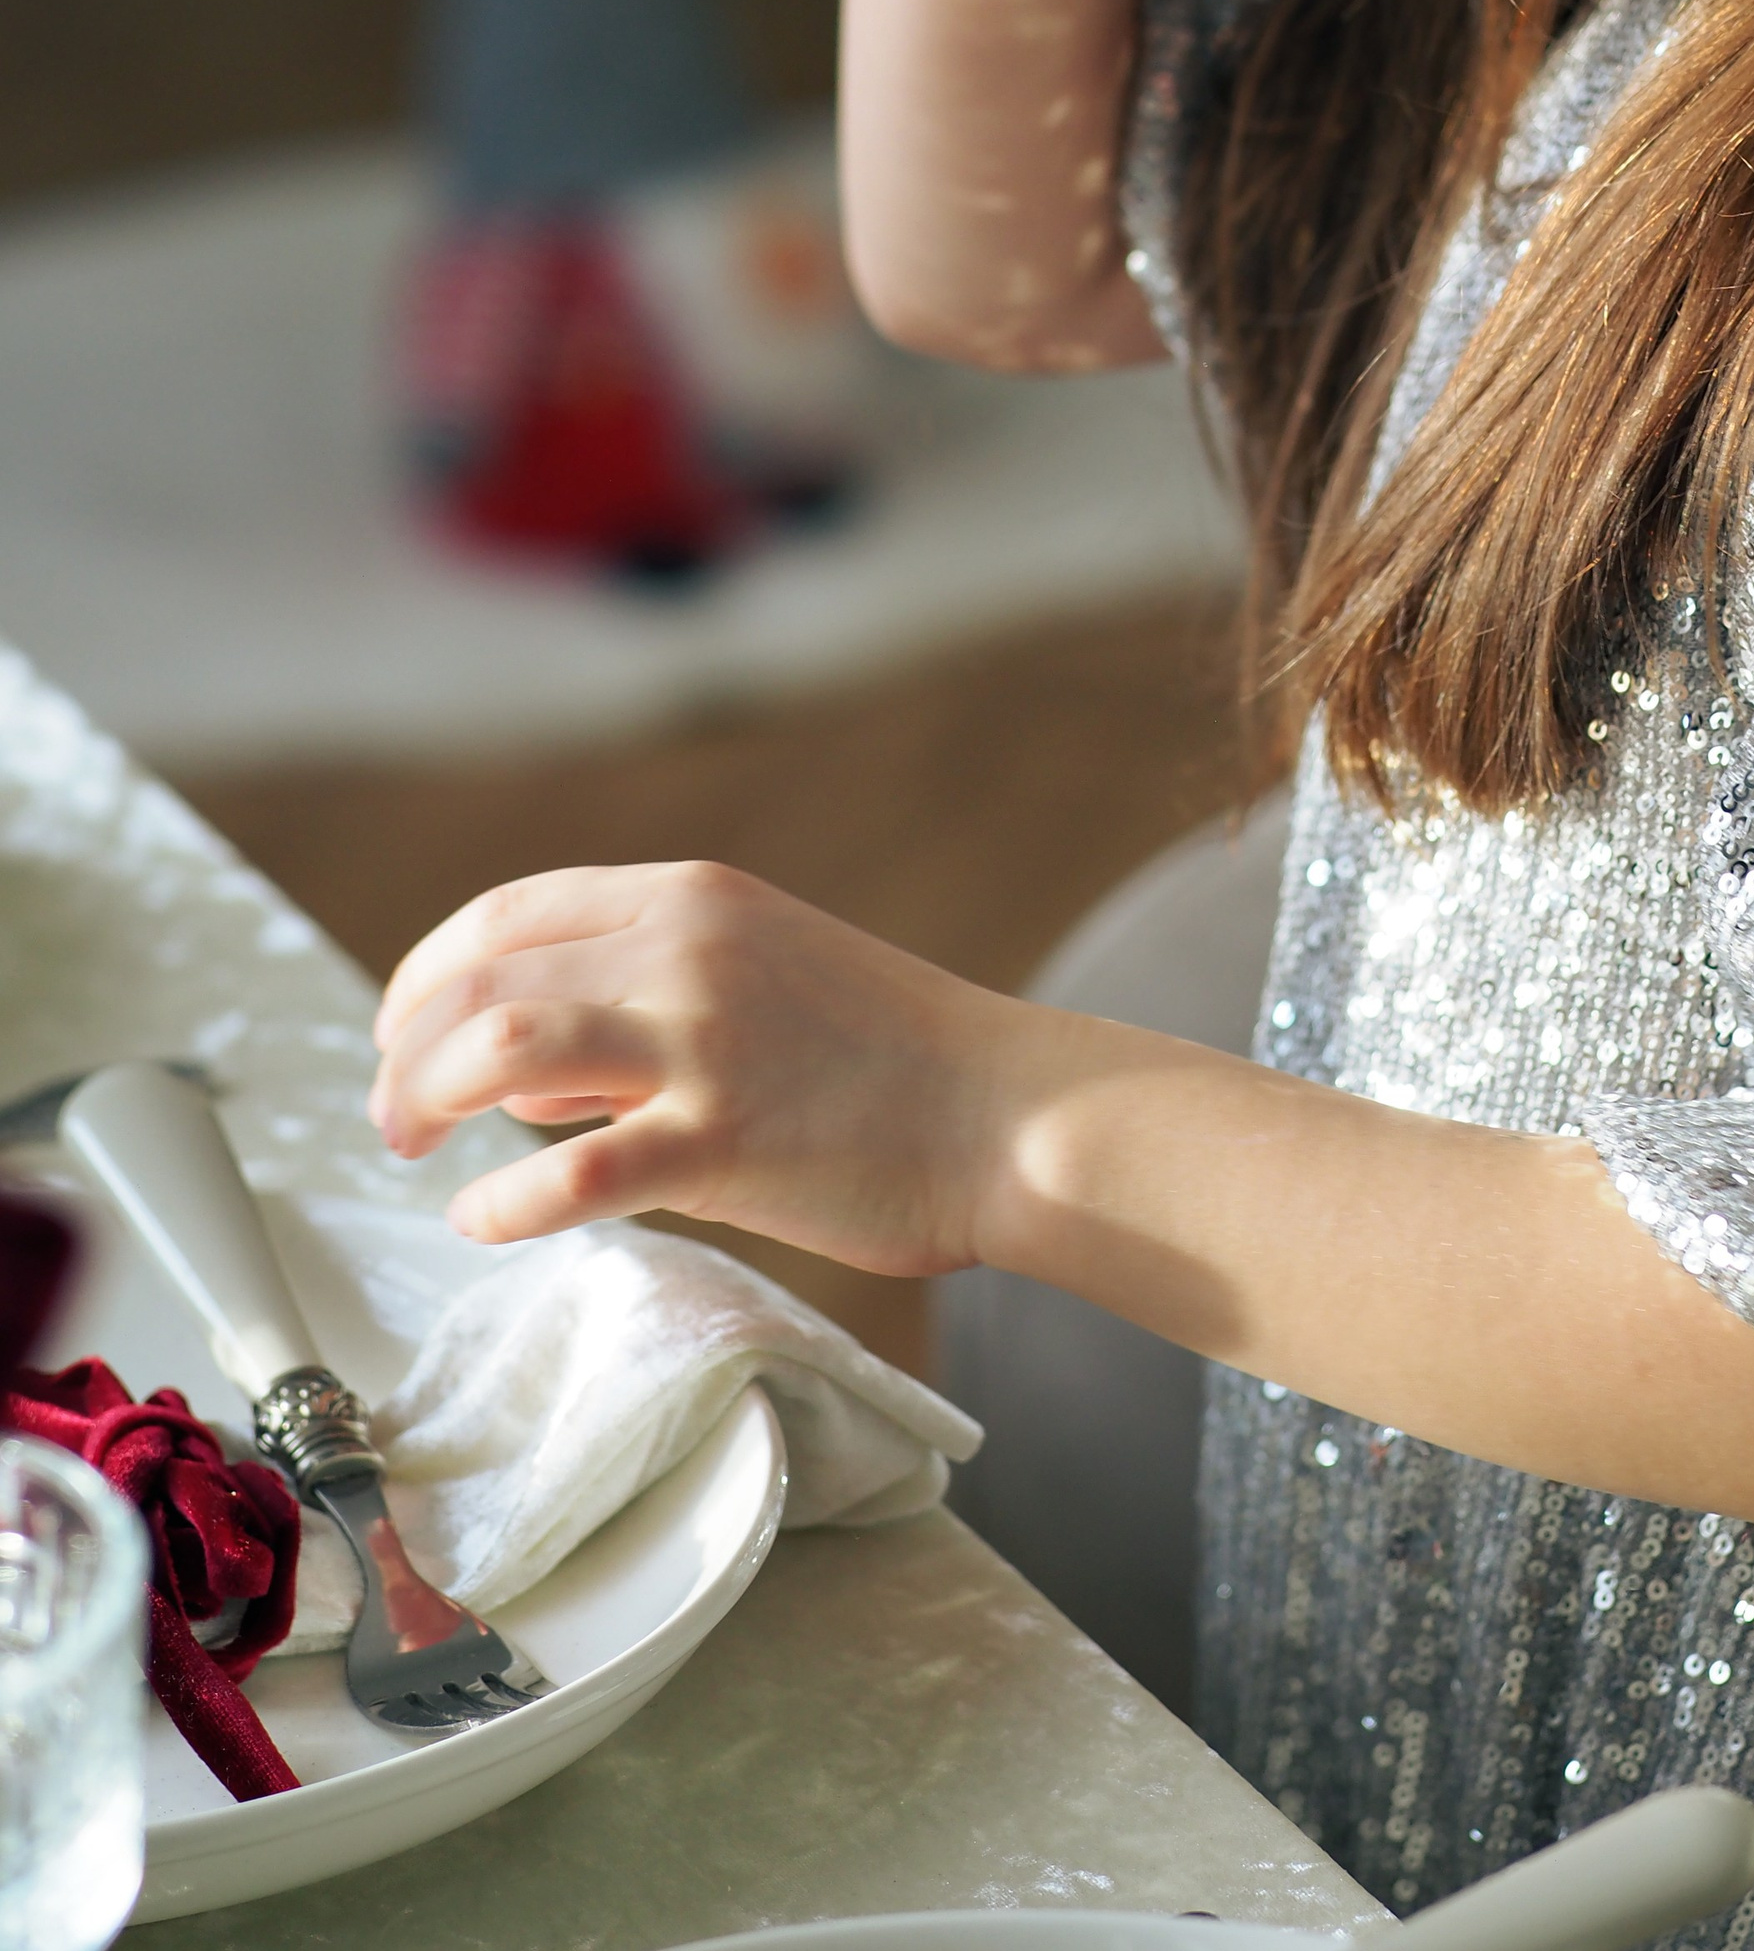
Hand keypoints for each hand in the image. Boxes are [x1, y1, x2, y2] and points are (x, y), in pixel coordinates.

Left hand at [366, 861, 1019, 1260]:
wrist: (1005, 1110)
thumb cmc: (890, 1054)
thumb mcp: (764, 969)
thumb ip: (642, 997)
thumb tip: (525, 1077)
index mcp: (693, 896)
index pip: (507, 914)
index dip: (426, 976)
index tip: (396, 1036)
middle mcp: (686, 949)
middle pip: (482, 982)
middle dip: (404, 1054)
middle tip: (387, 1119)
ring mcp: (706, 1041)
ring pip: (505, 1048)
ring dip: (427, 1103)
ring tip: (413, 1154)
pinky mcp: (727, 1141)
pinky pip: (573, 1172)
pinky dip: (504, 1202)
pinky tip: (486, 1219)